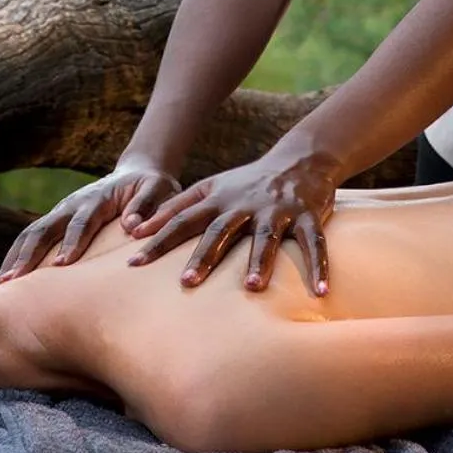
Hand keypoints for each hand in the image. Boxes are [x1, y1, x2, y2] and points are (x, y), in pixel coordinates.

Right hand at [0, 160, 181, 283]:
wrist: (136, 175)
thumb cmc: (152, 187)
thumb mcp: (160, 188)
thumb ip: (147, 204)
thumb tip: (133, 226)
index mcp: (96, 198)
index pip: (81, 222)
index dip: (71, 242)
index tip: (62, 264)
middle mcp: (71, 205)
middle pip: (43, 230)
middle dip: (25, 256)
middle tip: (11, 284)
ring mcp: (59, 214)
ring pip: (28, 236)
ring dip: (11, 261)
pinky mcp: (55, 224)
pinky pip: (29, 243)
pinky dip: (13, 262)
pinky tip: (1, 287)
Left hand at [125, 150, 337, 294]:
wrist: (299, 159)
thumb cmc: (246, 184)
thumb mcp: (210, 189)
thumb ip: (175, 210)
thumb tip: (134, 232)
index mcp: (218, 199)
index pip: (182, 220)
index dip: (158, 239)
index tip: (133, 263)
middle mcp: (245, 204)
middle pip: (220, 230)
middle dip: (204, 256)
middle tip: (186, 282)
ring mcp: (277, 210)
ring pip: (266, 237)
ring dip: (260, 261)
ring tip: (252, 287)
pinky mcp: (308, 216)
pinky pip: (314, 244)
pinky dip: (318, 267)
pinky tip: (319, 293)